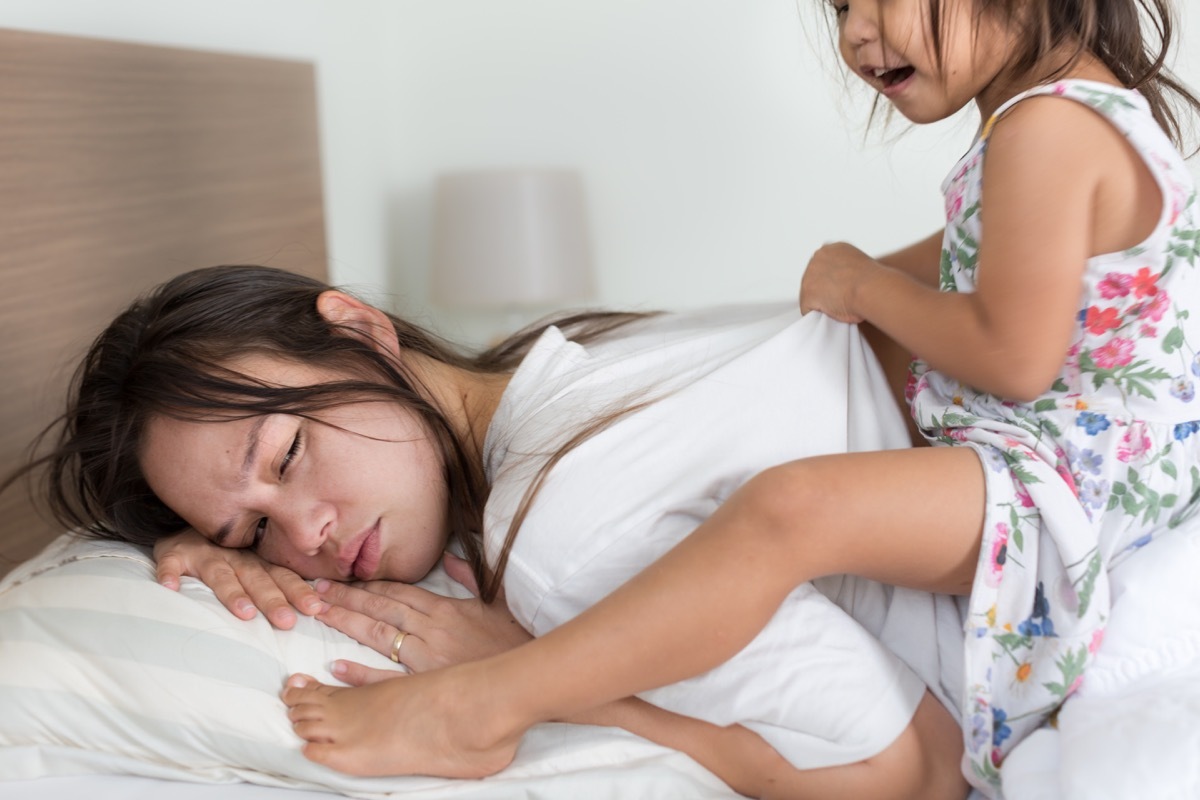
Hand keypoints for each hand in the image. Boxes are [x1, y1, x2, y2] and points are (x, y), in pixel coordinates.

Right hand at [154, 529, 324, 628]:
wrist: (184, 529)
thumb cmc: (226, 555)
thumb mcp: (253, 565)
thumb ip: (276, 582)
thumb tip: (316, 607)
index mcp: (256, 563)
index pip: (281, 577)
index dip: (298, 592)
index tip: (316, 609)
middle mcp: (235, 558)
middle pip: (256, 579)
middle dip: (273, 599)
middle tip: (287, 621)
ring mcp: (204, 556)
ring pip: (220, 574)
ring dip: (232, 593)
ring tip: (245, 613)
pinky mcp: (174, 555)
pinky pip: (170, 565)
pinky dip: (170, 574)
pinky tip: (170, 588)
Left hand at [314, 552, 532, 673]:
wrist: (530, 674)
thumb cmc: (517, 640)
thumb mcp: (497, 601)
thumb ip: (472, 576)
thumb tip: (452, 557)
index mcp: (444, 608)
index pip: (396, 591)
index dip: (367, 585)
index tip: (342, 579)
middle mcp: (430, 628)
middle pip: (379, 609)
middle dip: (346, 598)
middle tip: (315, 591)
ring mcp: (426, 656)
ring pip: (378, 636)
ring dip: (346, 623)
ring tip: (319, 614)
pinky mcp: (427, 682)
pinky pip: (388, 677)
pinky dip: (361, 673)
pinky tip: (337, 667)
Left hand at [799, 242, 879, 322]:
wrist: (871, 288)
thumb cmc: (874, 283)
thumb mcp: (862, 268)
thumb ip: (848, 271)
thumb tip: (847, 285)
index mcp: (834, 249)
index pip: (824, 266)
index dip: (832, 282)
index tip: (841, 290)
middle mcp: (820, 256)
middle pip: (814, 279)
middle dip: (824, 291)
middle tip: (839, 302)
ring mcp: (810, 274)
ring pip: (809, 294)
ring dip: (820, 303)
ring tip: (837, 310)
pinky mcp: (807, 292)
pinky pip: (807, 308)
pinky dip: (817, 314)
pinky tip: (830, 316)